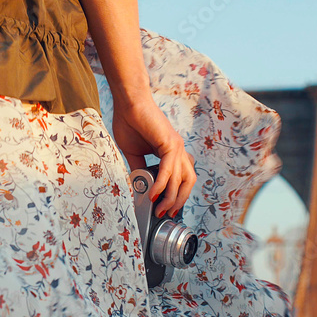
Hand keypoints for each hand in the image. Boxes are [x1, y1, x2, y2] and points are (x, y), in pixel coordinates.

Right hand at [113, 97, 195, 217]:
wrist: (128, 103)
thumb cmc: (130, 122)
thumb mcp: (134, 152)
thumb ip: (140, 168)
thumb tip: (140, 185)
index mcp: (172, 152)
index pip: (182, 179)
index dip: (177, 195)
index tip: (166, 208)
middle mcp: (178, 150)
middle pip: (188, 182)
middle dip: (179, 201)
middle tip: (167, 213)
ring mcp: (176, 146)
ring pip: (181, 178)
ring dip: (172, 197)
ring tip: (160, 208)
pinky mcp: (170, 143)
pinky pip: (168, 169)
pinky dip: (162, 184)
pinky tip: (154, 194)